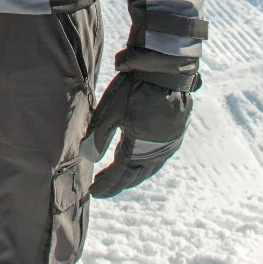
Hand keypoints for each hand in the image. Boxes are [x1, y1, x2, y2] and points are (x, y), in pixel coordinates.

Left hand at [80, 72, 191, 196]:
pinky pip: (158, 159)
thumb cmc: (135, 89)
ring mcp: (169, 145)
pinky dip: (144, 165)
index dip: (106, 185)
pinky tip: (139, 162)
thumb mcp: (111, 111)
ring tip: (118, 179)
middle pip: (134, 176)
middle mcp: (156, 152)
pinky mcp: (175, 136)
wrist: (166, 71)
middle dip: (117, 183)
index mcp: (138, 149)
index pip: (119, 175)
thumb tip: (87, 158)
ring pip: (148, 169)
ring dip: (131, 176)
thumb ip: (98, 136)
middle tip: (101, 188)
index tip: (93, 192)